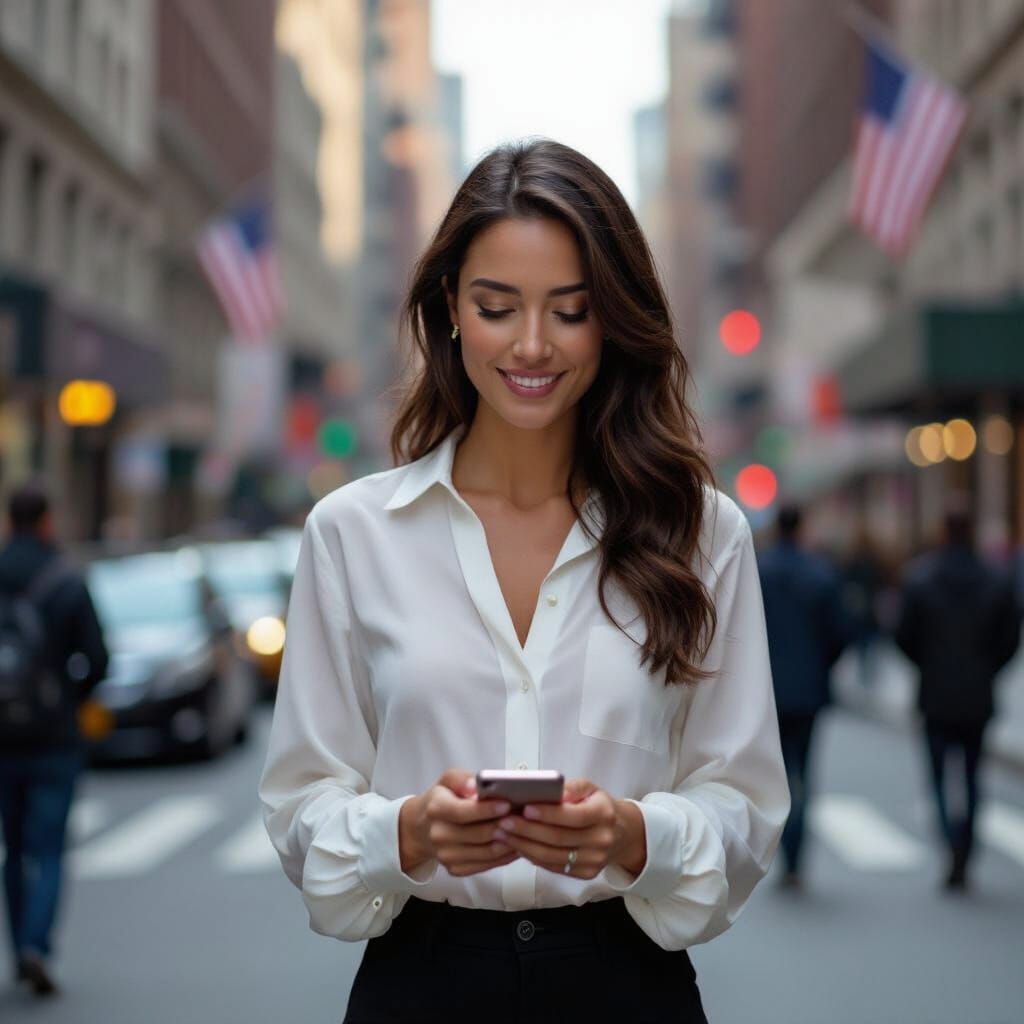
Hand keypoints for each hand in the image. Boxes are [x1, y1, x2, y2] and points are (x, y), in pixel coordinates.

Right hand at [399, 769, 520, 876]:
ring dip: (509, 841)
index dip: (488, 809)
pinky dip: (505, 855)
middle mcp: (439, 835)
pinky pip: (487, 864)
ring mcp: (447, 855)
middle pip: (480, 834)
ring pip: (487, 852)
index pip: (465, 812)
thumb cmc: (442, 800)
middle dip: (505, 825)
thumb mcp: (447, 780)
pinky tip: (516, 843)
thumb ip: (462, 779)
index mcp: (437, 809)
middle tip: (523, 817)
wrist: (423, 827)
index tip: (507, 804)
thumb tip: (475, 786)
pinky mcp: (456, 868)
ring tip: (524, 829)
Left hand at [492, 778, 646, 879]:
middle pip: (558, 838)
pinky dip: (533, 857)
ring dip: (524, 846)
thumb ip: (571, 788)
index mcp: (603, 814)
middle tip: (503, 822)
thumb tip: (552, 791)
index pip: (571, 815)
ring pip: (552, 856)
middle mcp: (601, 840)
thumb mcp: (590, 789)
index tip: (524, 808)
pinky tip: (518, 846)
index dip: (546, 813)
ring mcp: (594, 860)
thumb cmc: (599, 806)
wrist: (621, 833)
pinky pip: (554, 866)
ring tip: (503, 835)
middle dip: (527, 830)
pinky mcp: (586, 873)